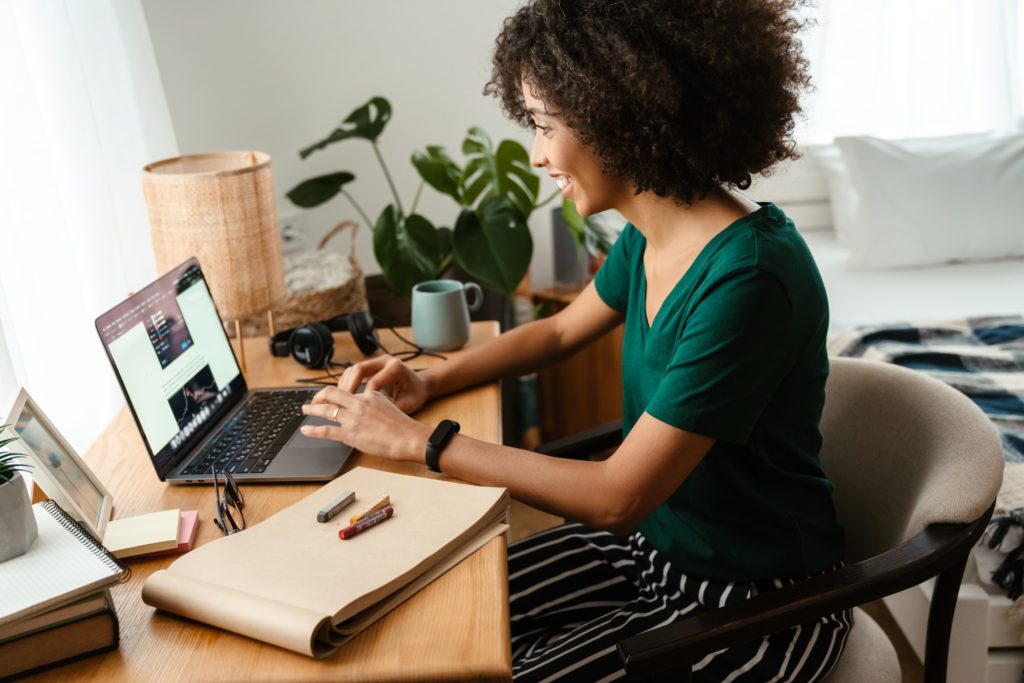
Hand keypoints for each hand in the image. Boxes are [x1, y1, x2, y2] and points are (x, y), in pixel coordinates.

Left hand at [300, 386, 430, 461]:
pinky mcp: (350, 434)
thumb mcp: (389, 407)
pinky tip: (305, 430)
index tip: (333, 398)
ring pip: (326, 410)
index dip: (338, 395)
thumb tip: (366, 413)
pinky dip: (313, 430)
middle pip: (332, 394)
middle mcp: (359, 403)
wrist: (408, 438)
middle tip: (313, 400)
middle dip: (319, 396)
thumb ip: (375, 406)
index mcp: (370, 395)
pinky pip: (326, 430)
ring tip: (305, 409)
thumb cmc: (403, 427)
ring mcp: (353, 418)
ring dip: (312, 409)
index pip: (349, 392)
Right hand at [337, 356, 429, 414]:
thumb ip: (392, 409)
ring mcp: (377, 362)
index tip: (357, 411)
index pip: (373, 382)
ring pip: (353, 370)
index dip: (363, 397)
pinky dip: (347, 384)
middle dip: (347, 387)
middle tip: (339, 403)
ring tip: (338, 401)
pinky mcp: (372, 366)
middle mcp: (384, 361)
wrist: (422, 384)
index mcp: (395, 368)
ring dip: (344, 385)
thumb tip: (374, 420)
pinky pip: (354, 373)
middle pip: (358, 370)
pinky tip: (344, 397)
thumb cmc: (416, 394)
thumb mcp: (408, 404)